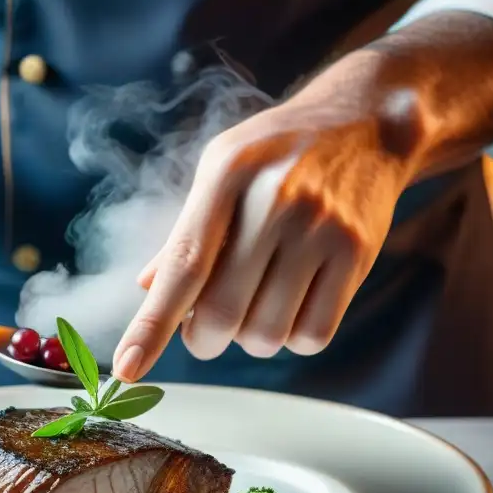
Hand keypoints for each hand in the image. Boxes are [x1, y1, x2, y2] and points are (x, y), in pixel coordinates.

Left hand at [112, 54, 418, 381]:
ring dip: (252, 337)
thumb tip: (146, 287)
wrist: (366, 124)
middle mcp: (273, 201)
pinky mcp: (357, 253)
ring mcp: (320, 228)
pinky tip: (294, 304)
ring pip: (267, 333)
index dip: (151, 325)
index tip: (127, 369)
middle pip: (222, 313)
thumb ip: (186, 232)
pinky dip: (295, 337)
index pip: (182, 266)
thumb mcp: (222, 171)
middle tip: (205, 331)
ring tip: (259, 302)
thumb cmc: (278, 154)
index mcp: (226, 176)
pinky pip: (313, 335)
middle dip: (203, 339)